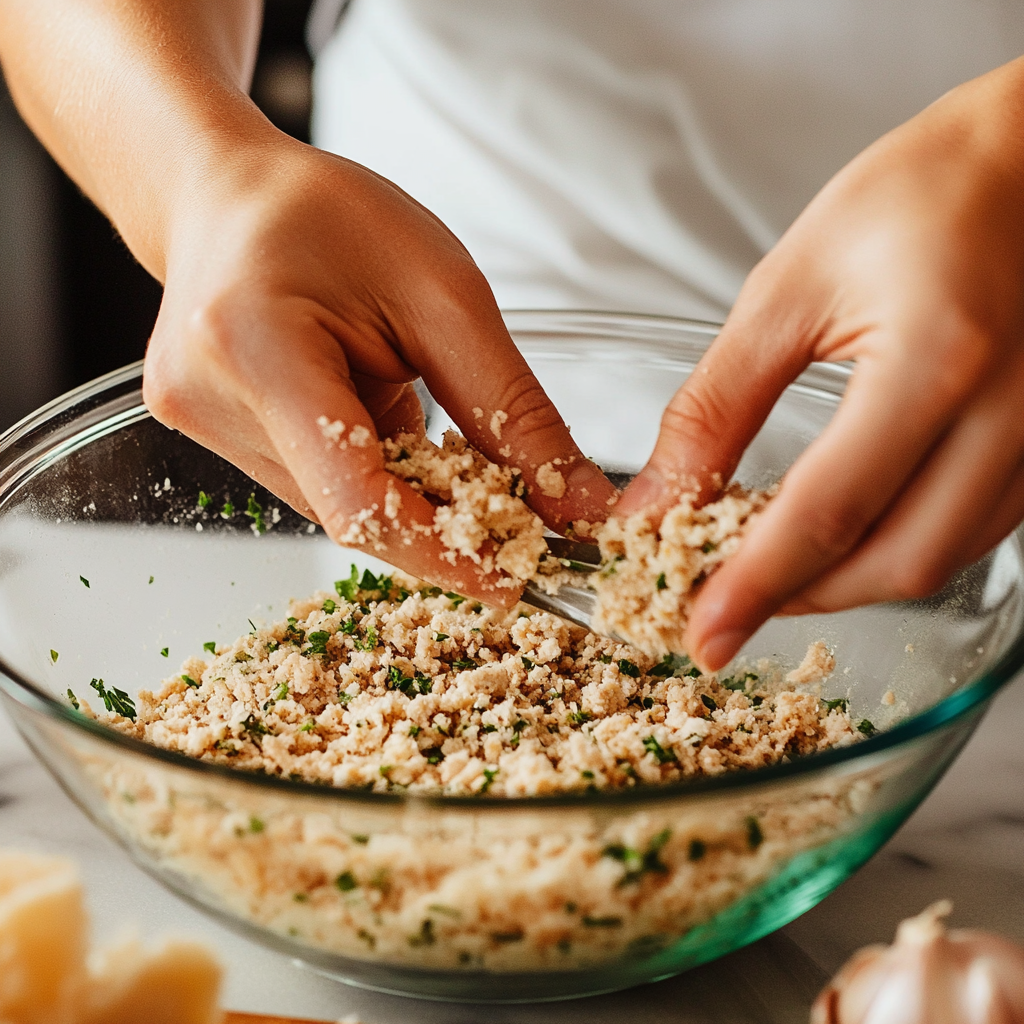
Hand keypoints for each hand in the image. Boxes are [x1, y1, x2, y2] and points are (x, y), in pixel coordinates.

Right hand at [144, 134, 615, 599]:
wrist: (228, 193)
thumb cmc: (329, 216)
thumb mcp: (444, 294)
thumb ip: (510, 409)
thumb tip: (572, 502)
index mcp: (258, 346)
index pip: (359, 501)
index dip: (443, 552)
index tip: (512, 576)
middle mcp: (209, 400)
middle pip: (349, 511)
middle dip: (438, 522)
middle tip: (508, 512)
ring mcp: (202, 425)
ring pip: (334, 506)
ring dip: (403, 492)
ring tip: (424, 417)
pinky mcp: (210, 436)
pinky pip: (313, 484)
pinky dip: (368, 471)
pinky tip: (380, 416)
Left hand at [617, 57, 1023, 669]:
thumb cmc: (921, 193)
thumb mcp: (792, 288)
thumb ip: (718, 405)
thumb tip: (659, 499)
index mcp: (937, 360)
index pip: (828, 512)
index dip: (755, 586)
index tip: (702, 635)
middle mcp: (1012, 412)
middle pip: (895, 561)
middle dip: (799, 597)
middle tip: (727, 599)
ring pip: (939, 559)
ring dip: (846, 582)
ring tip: (772, 569)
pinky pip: (973, 531)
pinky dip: (898, 548)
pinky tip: (845, 534)